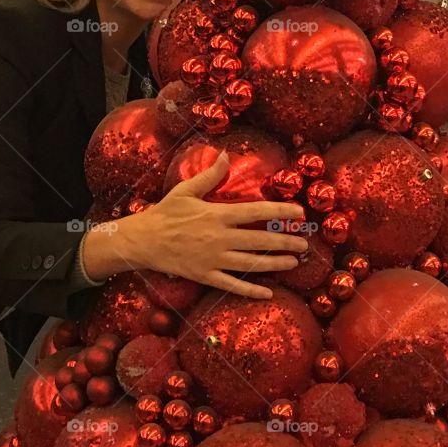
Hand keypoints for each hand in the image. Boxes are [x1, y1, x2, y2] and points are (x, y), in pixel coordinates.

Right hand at [128, 151, 309, 299]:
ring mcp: (213, 259)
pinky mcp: (205, 276)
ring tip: (294, 262)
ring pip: (251, 263)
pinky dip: (251, 290)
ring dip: (275, 263)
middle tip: (305, 243)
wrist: (142, 241)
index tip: (299, 213)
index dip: (280, 211)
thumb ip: (210, 175)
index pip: (256, 211)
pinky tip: (268, 291)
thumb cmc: (165, 213)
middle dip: (285, 242)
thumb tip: (226, 155)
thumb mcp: (186, 190)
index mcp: (217, 214)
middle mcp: (219, 238)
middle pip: (259, 240)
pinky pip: (232, 285)